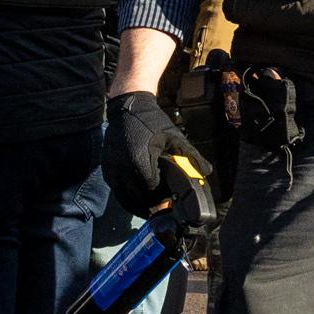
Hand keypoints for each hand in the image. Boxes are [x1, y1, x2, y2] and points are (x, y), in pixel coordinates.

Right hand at [106, 90, 204, 218]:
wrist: (128, 105)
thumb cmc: (152, 121)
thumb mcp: (173, 137)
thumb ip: (190, 156)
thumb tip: (207, 171)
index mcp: (141, 162)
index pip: (152, 191)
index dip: (161, 197)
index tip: (169, 199)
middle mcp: (123, 168)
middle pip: (136, 198)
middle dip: (149, 205)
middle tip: (161, 208)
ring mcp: (112, 168)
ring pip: (123, 197)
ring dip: (136, 205)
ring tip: (148, 207)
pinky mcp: (106, 166)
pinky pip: (115, 189)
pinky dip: (125, 195)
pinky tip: (136, 195)